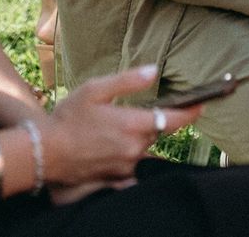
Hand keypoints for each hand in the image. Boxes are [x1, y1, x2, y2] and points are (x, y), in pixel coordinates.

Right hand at [41, 65, 200, 188]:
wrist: (45, 153)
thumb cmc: (68, 118)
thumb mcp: (95, 89)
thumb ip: (128, 80)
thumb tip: (154, 71)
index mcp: (133, 124)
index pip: (174, 119)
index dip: (191, 112)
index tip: (203, 104)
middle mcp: (134, 148)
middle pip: (159, 132)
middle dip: (157, 119)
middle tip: (141, 108)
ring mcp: (126, 166)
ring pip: (145, 147)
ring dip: (141, 135)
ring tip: (118, 125)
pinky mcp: (117, 177)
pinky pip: (133, 163)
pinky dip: (131, 152)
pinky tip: (114, 144)